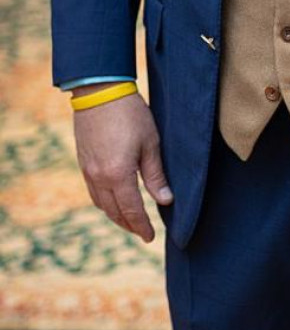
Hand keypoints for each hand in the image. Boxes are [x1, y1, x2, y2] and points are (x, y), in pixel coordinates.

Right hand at [72, 84, 172, 241]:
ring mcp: (88, 171)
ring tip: (129, 220)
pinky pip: (93, 192)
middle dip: (129, 225)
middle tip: (142, 232)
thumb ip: (156, 175)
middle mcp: (99, 178)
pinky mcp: (83, 162)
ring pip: (101, 204)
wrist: (100, 92)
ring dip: (116, 215)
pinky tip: (113, 200)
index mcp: (118, 175)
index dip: (142, 226)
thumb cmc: (130, 114)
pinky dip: (104, 202)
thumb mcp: (150, 143)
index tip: (150, 237)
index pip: (132, 210)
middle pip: (114, 212)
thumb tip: (165, 201)